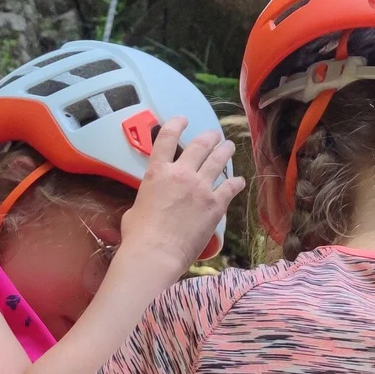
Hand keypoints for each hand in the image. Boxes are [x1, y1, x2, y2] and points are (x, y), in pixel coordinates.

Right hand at [117, 115, 242, 276]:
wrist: (156, 254)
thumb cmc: (138, 235)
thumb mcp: (135, 209)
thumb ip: (147, 198)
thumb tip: (149, 204)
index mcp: (157, 173)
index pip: (167, 138)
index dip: (176, 124)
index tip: (183, 119)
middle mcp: (181, 174)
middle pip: (199, 146)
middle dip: (209, 137)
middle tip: (214, 135)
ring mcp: (200, 188)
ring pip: (217, 161)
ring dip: (225, 151)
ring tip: (229, 146)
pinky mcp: (215, 205)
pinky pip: (230, 187)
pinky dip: (236, 182)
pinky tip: (239, 180)